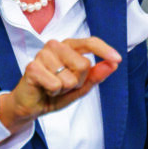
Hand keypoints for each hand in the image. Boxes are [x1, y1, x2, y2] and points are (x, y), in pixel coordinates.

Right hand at [0, 37, 120, 132]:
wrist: (31, 106)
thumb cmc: (54, 92)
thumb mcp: (80, 86)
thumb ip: (96, 74)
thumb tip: (113, 64)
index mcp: (68, 46)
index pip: (89, 42)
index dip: (104, 50)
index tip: (117, 59)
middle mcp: (55, 45)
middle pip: (83, 65)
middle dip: (78, 82)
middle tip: (63, 85)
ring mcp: (42, 55)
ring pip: (70, 77)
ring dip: (64, 89)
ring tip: (53, 87)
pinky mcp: (32, 67)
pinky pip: (56, 84)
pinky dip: (54, 92)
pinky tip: (44, 89)